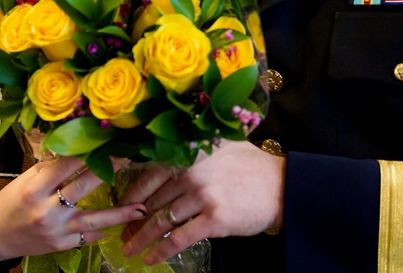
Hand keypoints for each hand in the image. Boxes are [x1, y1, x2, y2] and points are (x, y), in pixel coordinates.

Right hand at [0, 156, 147, 260]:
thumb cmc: (11, 201)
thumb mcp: (26, 180)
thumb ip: (50, 168)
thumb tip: (77, 151)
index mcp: (35, 188)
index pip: (65, 166)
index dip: (86, 152)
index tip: (105, 140)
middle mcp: (46, 210)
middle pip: (83, 187)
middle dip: (107, 171)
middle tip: (128, 158)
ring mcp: (56, 230)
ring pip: (93, 220)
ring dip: (120, 214)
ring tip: (142, 209)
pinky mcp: (61, 246)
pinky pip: (86, 238)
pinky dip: (101, 231)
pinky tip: (120, 226)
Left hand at [118, 141, 285, 264]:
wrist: (281, 185)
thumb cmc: (250, 165)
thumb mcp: (217, 144)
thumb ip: (189, 148)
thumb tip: (161, 153)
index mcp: (187, 152)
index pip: (149, 174)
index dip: (132, 193)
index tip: (121, 206)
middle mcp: (190, 171)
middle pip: (152, 199)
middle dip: (133, 218)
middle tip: (121, 231)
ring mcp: (201, 195)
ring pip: (161, 220)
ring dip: (141, 237)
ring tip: (129, 248)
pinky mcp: (213, 219)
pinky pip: (179, 238)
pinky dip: (161, 250)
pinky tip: (151, 259)